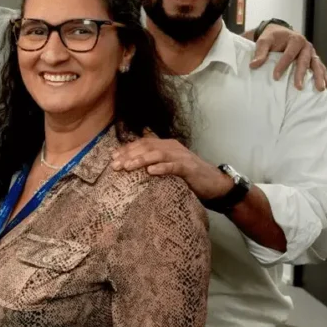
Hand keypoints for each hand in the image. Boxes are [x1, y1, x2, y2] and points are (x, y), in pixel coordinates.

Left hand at [111, 138, 232, 200]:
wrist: (214, 183)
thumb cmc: (188, 176)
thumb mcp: (168, 166)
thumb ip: (153, 162)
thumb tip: (130, 164)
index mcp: (165, 145)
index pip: (142, 143)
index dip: (126, 149)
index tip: (112, 157)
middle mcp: (172, 147)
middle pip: (147, 147)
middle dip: (129, 155)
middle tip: (114, 165)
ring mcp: (181, 157)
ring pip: (158, 154)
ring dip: (141, 160)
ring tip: (127, 166)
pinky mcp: (189, 168)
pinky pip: (174, 166)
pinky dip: (162, 167)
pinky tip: (151, 171)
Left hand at [250, 24, 326, 91]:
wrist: (279, 32)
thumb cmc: (271, 37)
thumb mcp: (264, 41)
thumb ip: (260, 52)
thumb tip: (253, 65)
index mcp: (295, 40)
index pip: (289, 54)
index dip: (282, 66)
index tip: (275, 77)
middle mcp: (306, 46)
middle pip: (304, 61)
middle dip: (302, 74)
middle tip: (299, 87)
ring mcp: (311, 53)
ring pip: (317, 65)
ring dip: (319, 77)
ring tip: (320, 89)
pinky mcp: (313, 59)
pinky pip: (320, 67)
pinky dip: (325, 76)